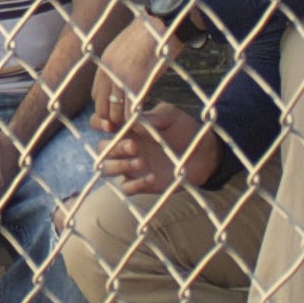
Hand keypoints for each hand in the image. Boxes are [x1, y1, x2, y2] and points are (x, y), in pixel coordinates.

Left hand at [93, 8, 174, 127]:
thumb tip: (129, 71)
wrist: (160, 23)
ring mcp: (120, 80)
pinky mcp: (135, 85)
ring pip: (113, 114)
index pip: (96, 95)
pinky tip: (145, 122)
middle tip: (128, 123)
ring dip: (124, 122)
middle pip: (101, 108)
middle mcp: (107, 73)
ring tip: (137, 124)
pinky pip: (129, 112)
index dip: (107, 106)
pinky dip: (136, 121)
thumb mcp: (127, 47)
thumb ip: (122, 63)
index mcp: (105, 64)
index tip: (119, 110)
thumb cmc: (151, 32)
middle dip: (113, 118)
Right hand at [95, 100, 219, 200]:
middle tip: (134, 146)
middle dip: (113, 148)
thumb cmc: (185, 130)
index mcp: (128, 128)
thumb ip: (155, 114)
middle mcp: (125, 146)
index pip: (100, 124)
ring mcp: (131, 166)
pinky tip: (152, 177)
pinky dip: (136, 184)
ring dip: (119, 165)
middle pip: (102, 149)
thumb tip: (136, 119)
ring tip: (141, 161)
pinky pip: (126, 187)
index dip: (99, 123)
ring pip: (108, 169)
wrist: (204, 154)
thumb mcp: (172, 115)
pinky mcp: (141, 183)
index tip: (110, 125)